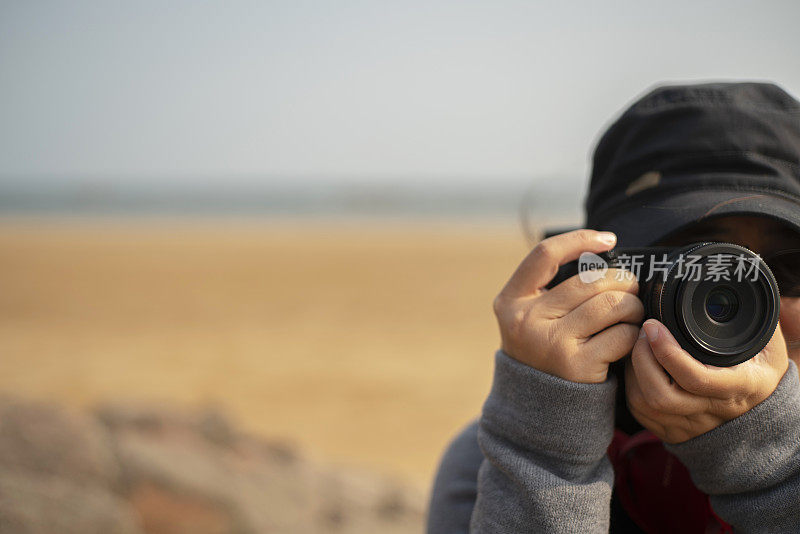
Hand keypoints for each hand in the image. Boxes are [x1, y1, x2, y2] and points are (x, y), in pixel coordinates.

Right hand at [493, 229, 643, 382]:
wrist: (538, 411)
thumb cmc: (543, 353)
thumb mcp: (529, 318)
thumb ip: (550, 289)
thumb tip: (602, 251)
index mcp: (511, 301)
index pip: (544, 255)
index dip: (579, 240)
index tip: (607, 239)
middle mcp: (527, 320)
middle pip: (590, 280)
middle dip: (621, 280)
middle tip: (631, 287)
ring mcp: (552, 343)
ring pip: (612, 304)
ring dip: (632, 305)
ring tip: (632, 312)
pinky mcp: (578, 366)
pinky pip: (622, 335)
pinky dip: (633, 334)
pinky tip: (628, 339)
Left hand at [625, 318, 789, 442]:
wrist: (762, 415)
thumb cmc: (761, 370)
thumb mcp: (767, 345)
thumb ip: (754, 322)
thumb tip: (736, 290)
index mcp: (739, 387)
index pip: (696, 378)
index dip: (668, 352)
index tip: (653, 325)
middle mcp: (713, 411)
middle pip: (662, 395)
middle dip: (642, 359)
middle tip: (642, 332)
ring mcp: (691, 425)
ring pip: (646, 405)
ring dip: (633, 371)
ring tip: (638, 345)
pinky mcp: (673, 432)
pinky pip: (641, 413)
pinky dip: (632, 386)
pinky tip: (638, 366)